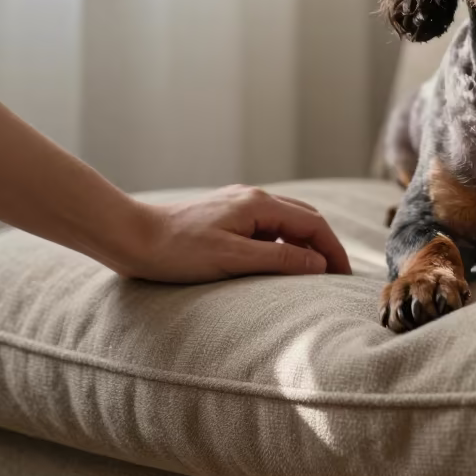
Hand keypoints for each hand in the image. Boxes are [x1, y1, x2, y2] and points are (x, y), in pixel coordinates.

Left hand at [119, 185, 351, 282]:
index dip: (334, 250)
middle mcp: (254, 198)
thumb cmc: (176, 251)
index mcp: (260, 204)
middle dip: (325, 246)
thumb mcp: (231, 259)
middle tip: (336, 276)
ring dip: (305, 245)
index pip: (314, 224)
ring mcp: (239, 205)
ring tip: (313, 274)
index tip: (345, 277)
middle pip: (306, 219)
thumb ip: (278, 260)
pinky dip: (283, 244)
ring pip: (287, 222)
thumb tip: (318, 264)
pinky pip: (267, 227)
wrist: (130, 236)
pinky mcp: (226, 216)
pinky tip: (277, 264)